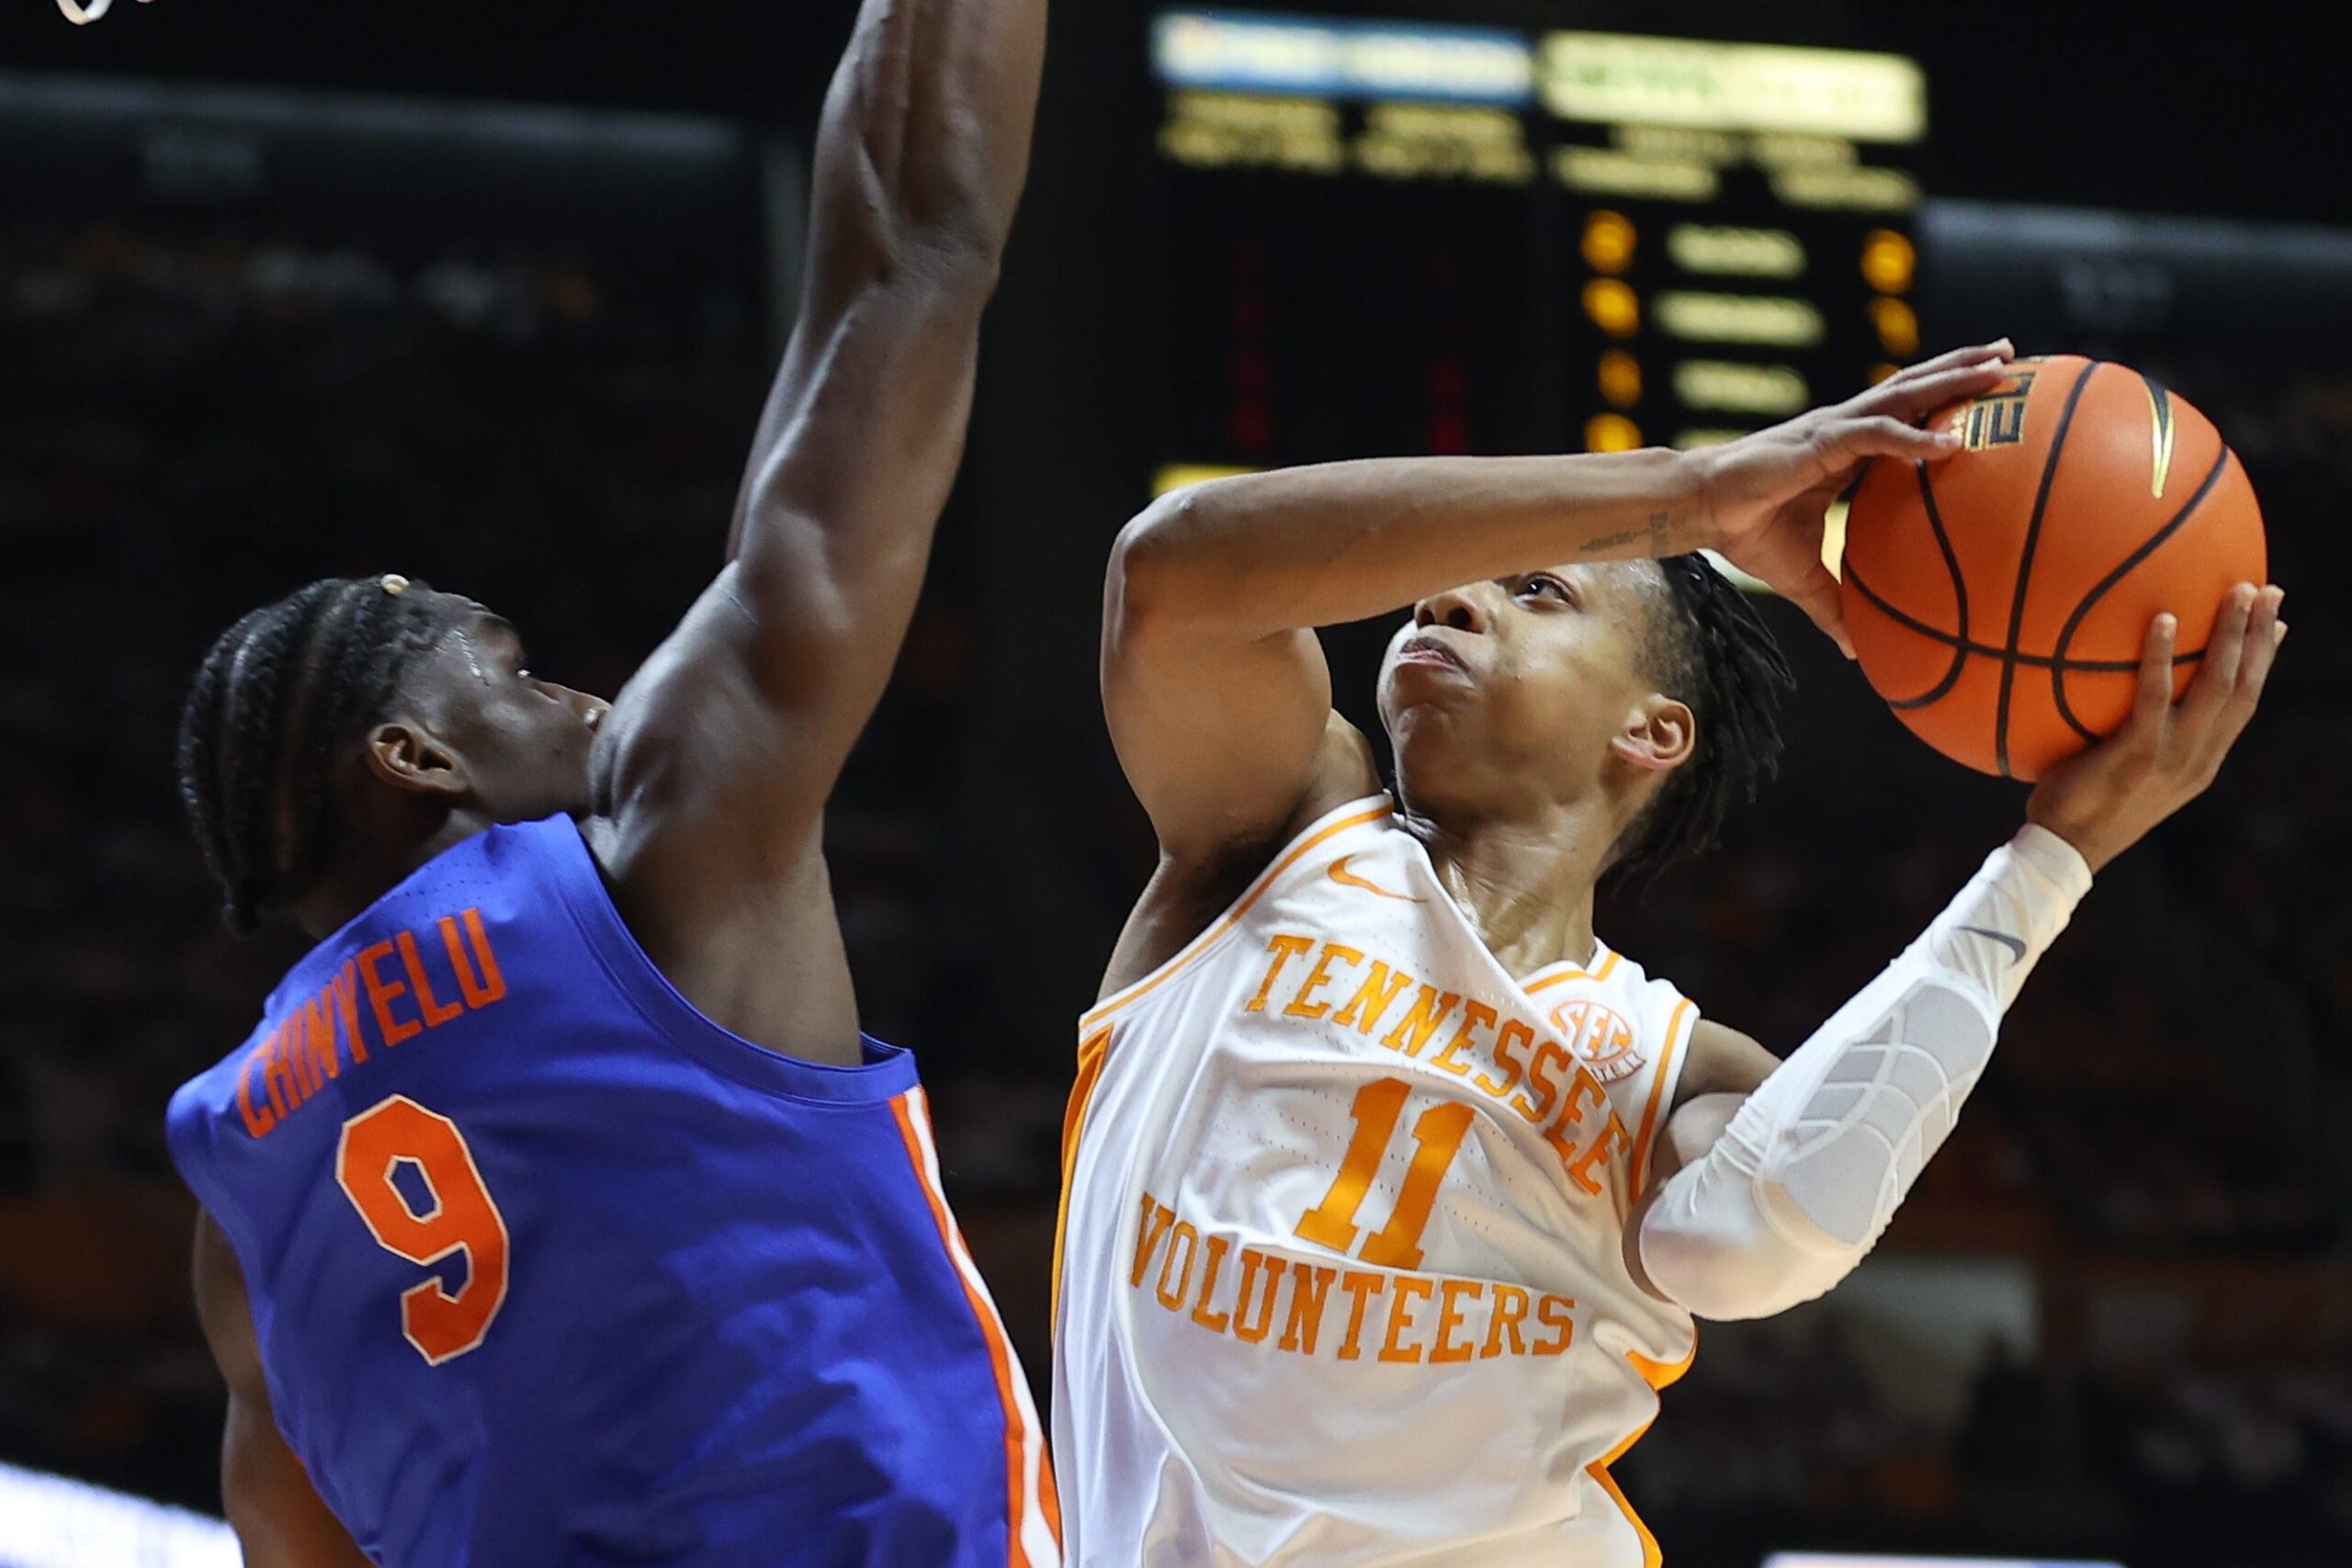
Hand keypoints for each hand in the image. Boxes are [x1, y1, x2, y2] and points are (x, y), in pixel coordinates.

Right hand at [1692, 341, 2016, 653]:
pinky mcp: (1818, 441)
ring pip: (1904, 393)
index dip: (1944, 396)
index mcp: (1846, 449)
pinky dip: (1913, 437)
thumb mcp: (1803, 577)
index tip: (1988, 392)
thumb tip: (1856, 653)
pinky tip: (1950, 442)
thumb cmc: (1745, 533)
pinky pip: (1874, 434)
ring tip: (1999, 363)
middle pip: (1914, 387)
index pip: (1905, 412)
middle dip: (1962, 366)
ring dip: (1953, 378)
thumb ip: (1836, 605)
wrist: (1701, 512)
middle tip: (2011, 352)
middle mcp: (1846, 428)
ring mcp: (1834, 429)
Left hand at [2028, 584, 2286, 872]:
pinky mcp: (2137, 755)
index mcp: (2202, 762)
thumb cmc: (2083, 803)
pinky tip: (2162, 618)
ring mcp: (2172, 758)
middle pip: (2245, 688)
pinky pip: (2153, 697)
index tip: (2277, 624)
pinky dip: (2160, 656)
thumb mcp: (2127, 769)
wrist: (2064, 850)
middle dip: (2262, 637)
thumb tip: (2128, 690)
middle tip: (2269, 590)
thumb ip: (2141, 734)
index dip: (2264, 662)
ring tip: (2238, 589)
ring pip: (2218, 686)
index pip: (2245, 704)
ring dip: (2233, 635)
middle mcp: (2199, 759)